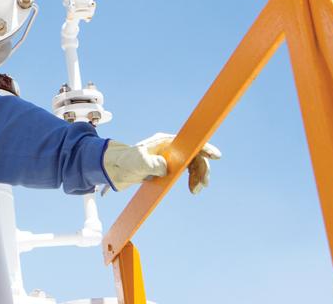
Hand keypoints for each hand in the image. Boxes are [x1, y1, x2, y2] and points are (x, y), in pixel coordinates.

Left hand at [102, 132, 220, 193]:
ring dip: (198, 177)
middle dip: (202, 169)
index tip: (216, 156)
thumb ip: (153, 164)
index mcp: (165, 142)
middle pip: (195, 155)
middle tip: (202, 185)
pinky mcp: (168, 167)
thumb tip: (166, 168)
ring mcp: (170, 157)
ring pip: (193, 165)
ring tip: (196, 190)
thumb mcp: (139, 162)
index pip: (190, 142)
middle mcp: (171, 148)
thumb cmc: (126, 160)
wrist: (116, 169)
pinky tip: (193, 188)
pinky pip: (187, 172)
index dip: (204, 147)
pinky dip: (192, 180)